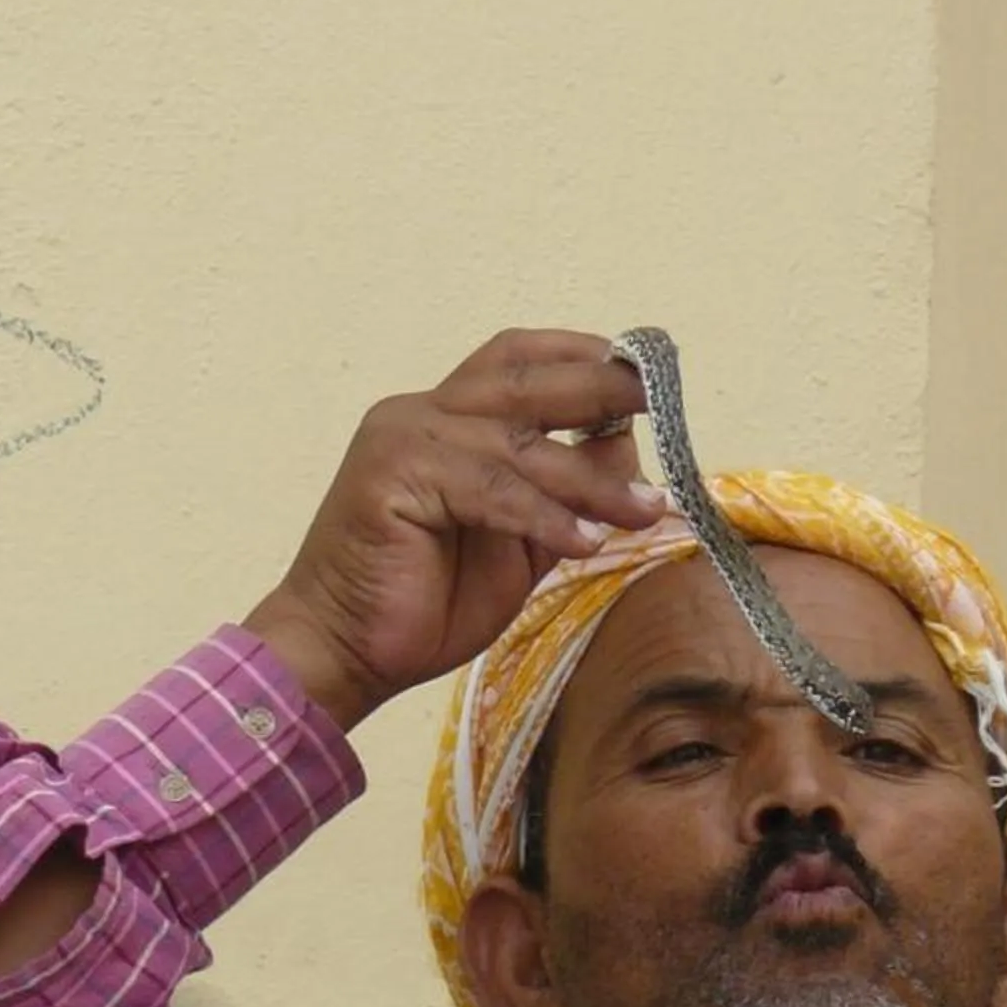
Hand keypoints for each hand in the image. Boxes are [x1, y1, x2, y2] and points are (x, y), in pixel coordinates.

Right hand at [243, 329, 669, 727]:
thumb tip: (628, 445)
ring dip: (590, 480)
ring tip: (645, 511)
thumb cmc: (426, 601)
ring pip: (516, 443)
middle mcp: (420, 414)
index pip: (516, 360)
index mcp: (444, 417)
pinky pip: (489, 490)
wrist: (347, 651)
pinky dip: (544, 516)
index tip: (643, 371)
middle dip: (598, 389)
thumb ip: (566, 490)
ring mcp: (400, 440)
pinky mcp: (390, 479)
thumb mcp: (521, 539)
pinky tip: (587, 542)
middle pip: (522, 381)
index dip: (580, 355)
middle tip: (659, 404)